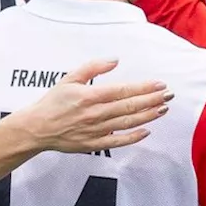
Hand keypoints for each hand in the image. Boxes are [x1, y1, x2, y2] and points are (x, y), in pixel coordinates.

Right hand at [16, 58, 171, 152]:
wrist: (36, 128)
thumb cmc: (53, 102)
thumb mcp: (70, 78)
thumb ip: (93, 68)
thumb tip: (114, 60)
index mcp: (90, 96)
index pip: (123, 91)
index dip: (144, 87)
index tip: (159, 84)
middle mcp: (95, 114)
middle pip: (130, 107)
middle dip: (152, 100)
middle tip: (169, 95)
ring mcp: (95, 131)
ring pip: (127, 123)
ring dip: (147, 116)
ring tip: (162, 109)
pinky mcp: (93, 145)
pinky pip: (117, 142)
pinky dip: (133, 137)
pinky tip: (146, 131)